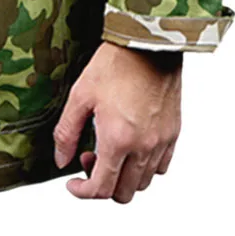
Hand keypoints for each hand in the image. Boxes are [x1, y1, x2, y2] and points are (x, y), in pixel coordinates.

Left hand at [53, 41, 181, 201]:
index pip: (102, 188)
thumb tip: (60, 159)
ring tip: (110, 150)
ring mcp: (161, 141)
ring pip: (144, 182)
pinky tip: (131, 145)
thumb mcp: (80, 94)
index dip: (83, 192)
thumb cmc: (115, 63)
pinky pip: (162, 166)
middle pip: (125, 193)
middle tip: (90, 158)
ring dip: (124, 177)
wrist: (147, 42)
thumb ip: (67, 132)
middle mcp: (143, 146)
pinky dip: (145, 166)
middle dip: (103, 185)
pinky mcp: (174, 132)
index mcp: (118, 139)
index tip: (73, 184)